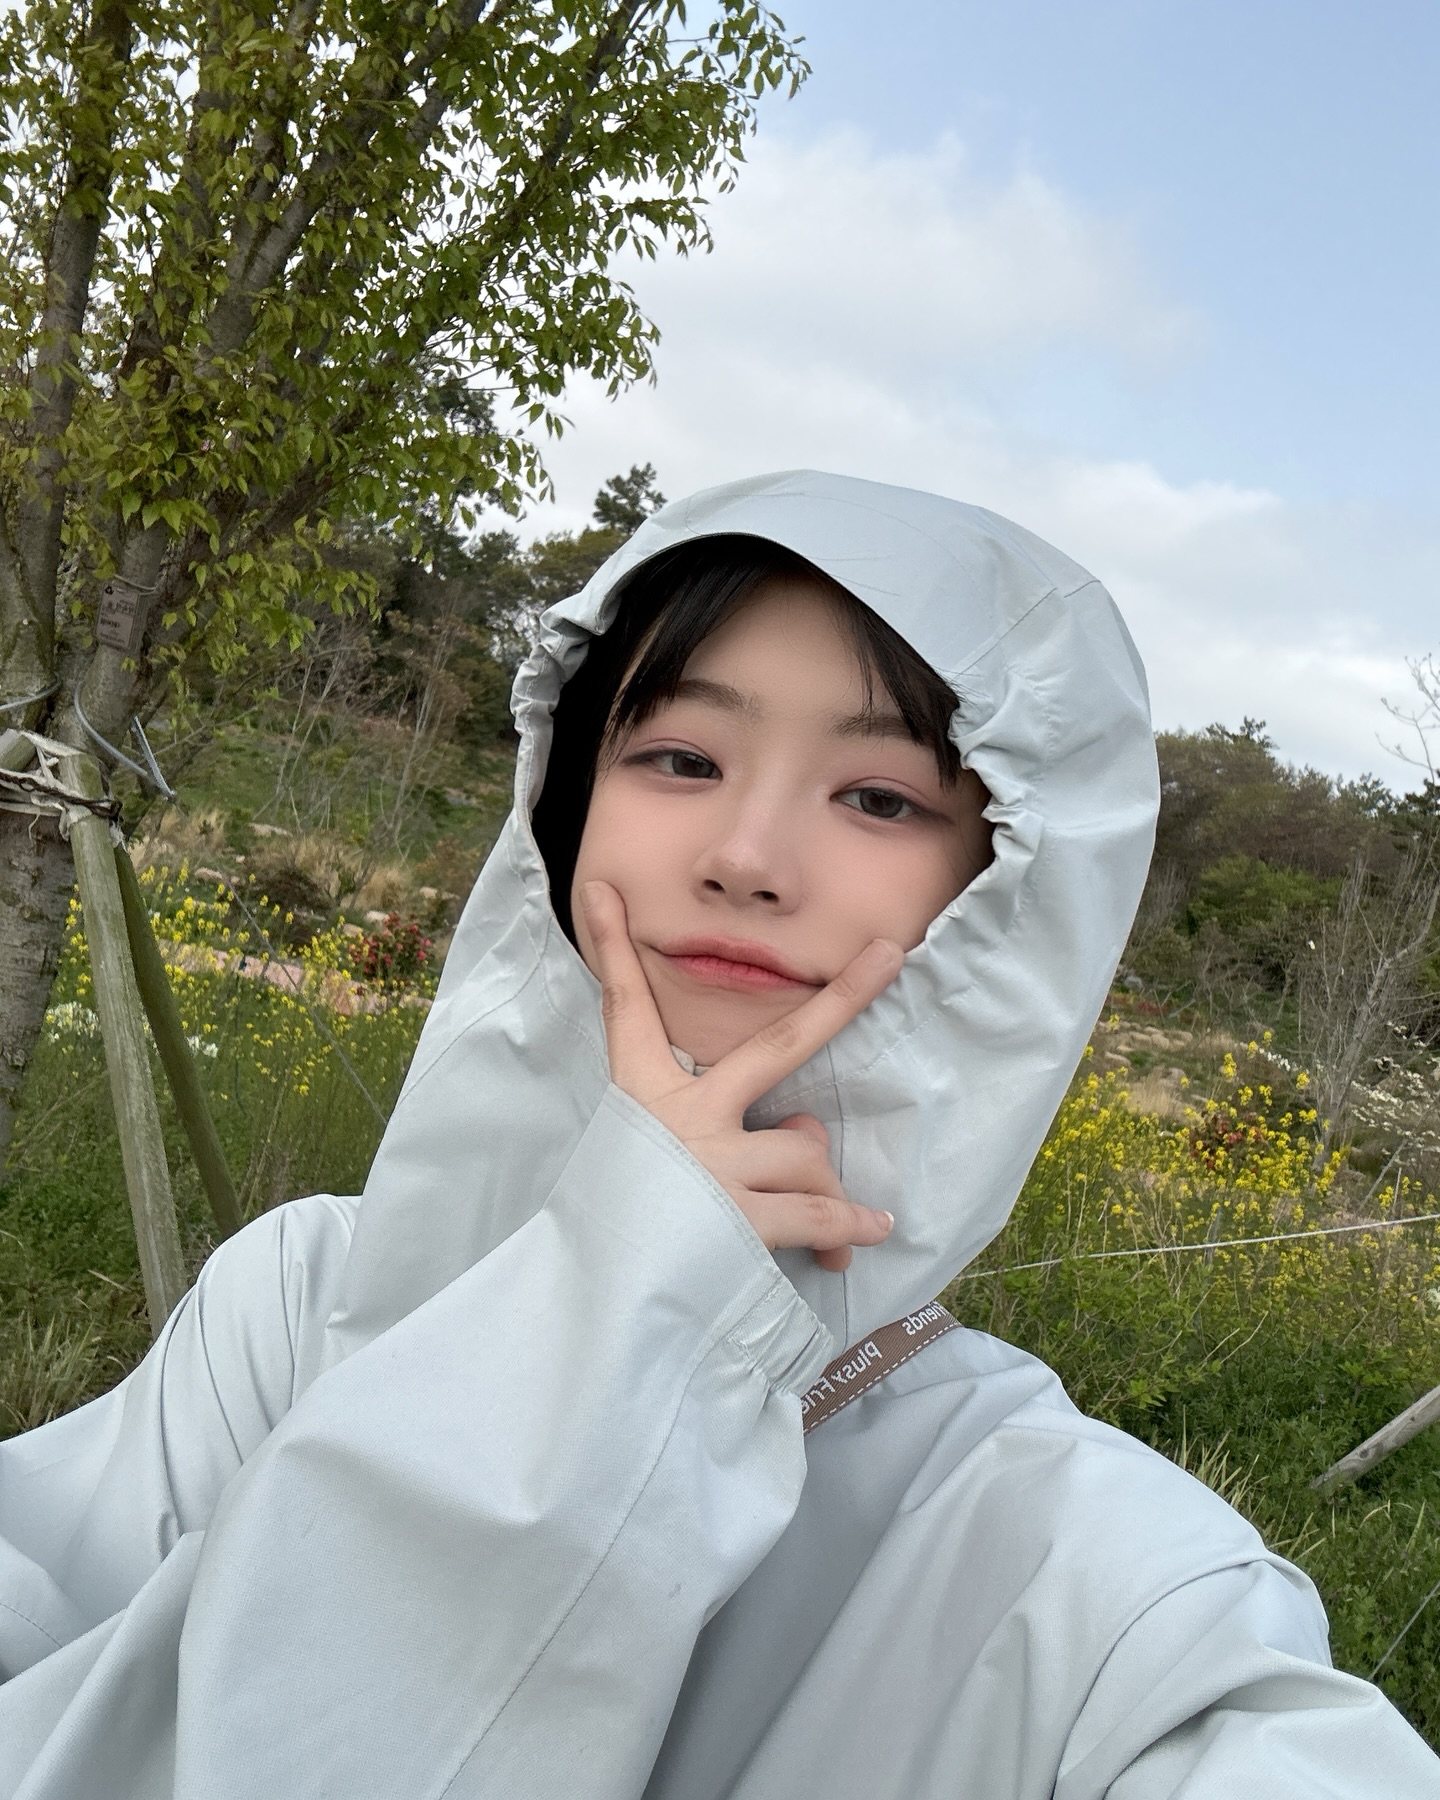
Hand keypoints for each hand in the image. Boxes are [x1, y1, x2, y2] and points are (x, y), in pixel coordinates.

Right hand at [580, 881, 900, 1270]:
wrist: (590, 1312)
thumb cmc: (621, 1229)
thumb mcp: (645, 1161)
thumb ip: (728, 1130)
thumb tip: (807, 1126)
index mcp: (642, 1096)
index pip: (626, 1007)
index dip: (611, 947)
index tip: (602, 890)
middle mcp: (682, 1119)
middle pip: (778, 1044)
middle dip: (842, 998)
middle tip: (889, 955)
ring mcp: (713, 1166)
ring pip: (808, 1151)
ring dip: (823, 1187)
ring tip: (836, 1220)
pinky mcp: (738, 1222)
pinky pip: (820, 1215)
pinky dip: (850, 1226)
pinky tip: (871, 1232)